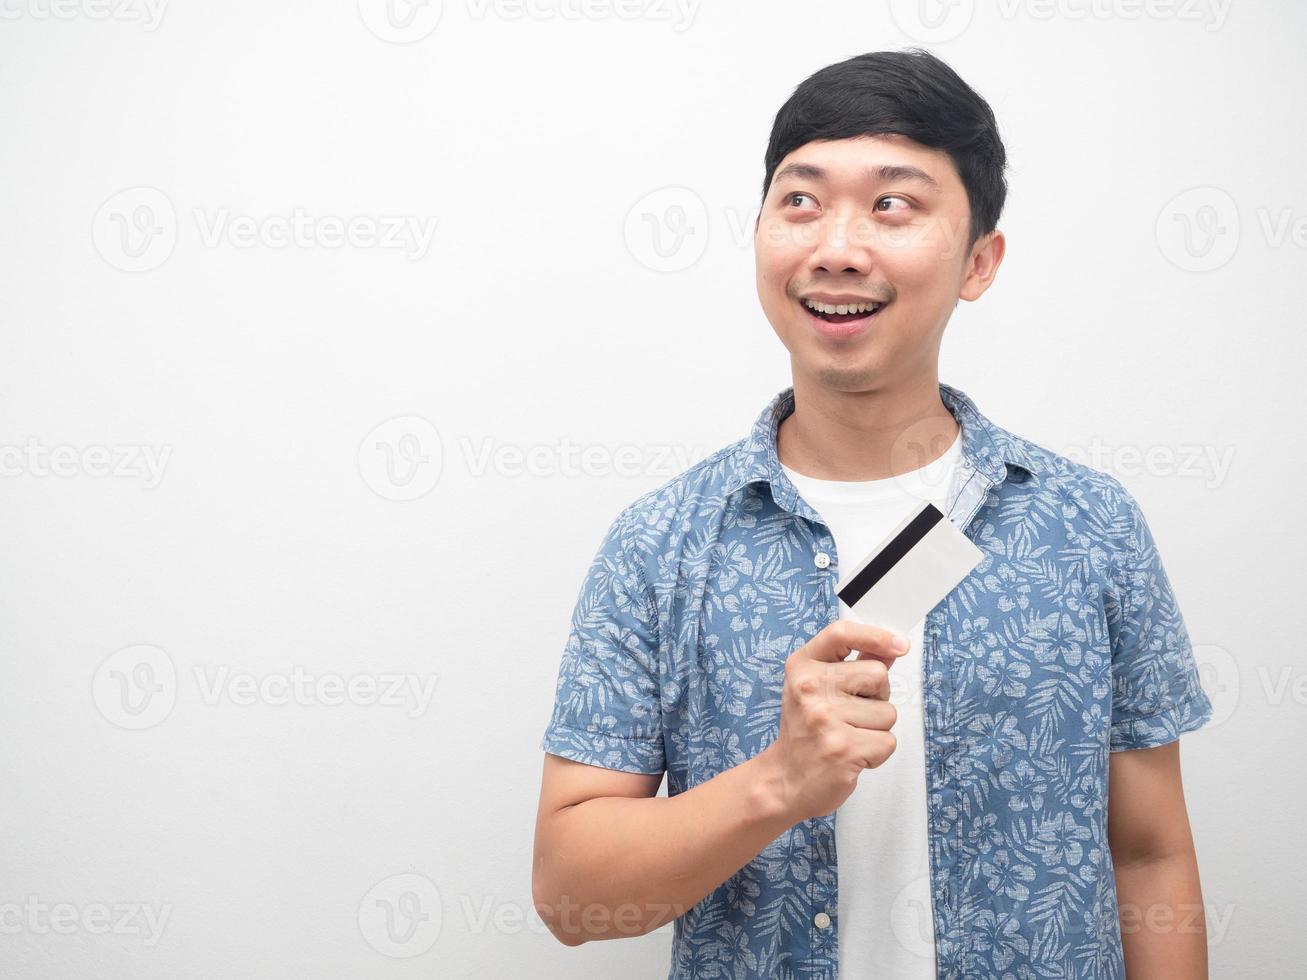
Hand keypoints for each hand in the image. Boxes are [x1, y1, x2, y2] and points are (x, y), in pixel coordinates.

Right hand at [760, 619, 909, 822]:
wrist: (784, 781)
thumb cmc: (805, 732)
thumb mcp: (818, 689)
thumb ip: (853, 665)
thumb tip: (891, 648)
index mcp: (802, 667)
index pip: (841, 634)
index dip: (875, 635)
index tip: (898, 645)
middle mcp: (809, 688)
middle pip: (878, 674)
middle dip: (878, 695)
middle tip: (853, 713)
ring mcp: (825, 718)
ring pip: (888, 712)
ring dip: (877, 728)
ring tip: (849, 736)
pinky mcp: (843, 749)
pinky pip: (888, 741)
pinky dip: (877, 752)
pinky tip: (853, 754)